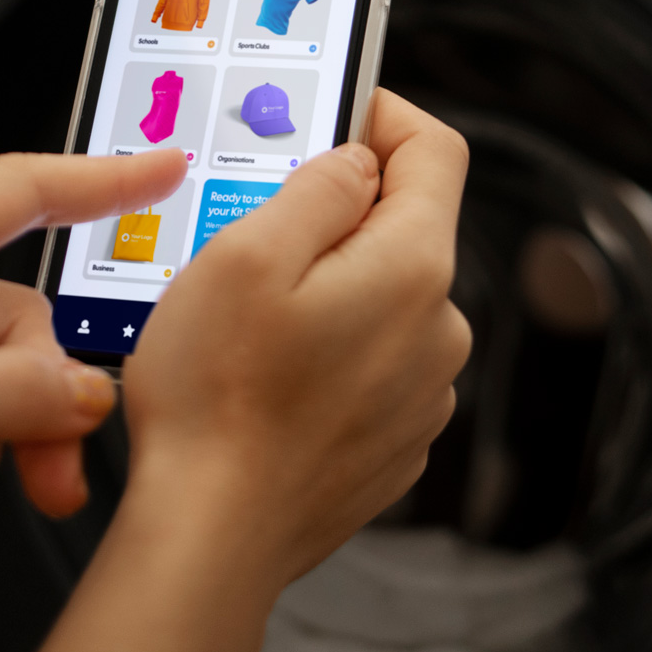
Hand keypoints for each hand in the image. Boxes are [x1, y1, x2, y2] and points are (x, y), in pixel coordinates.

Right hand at [13, 91, 472, 651]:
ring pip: (383, 299)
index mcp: (413, 268)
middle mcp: (439, 330)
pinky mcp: (395, 440)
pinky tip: (265, 376)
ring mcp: (424, 393)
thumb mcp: (246, 252)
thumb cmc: (215, 400)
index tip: (334, 115)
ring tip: (247, 317)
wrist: (211, 536)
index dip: (383, 115)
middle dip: (337, 213)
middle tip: (252, 228)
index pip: (436, 151)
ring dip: (329, 288)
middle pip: (404, 227)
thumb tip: (357, 158)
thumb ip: (318, 186)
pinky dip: (327, 351)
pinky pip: (370, 363)